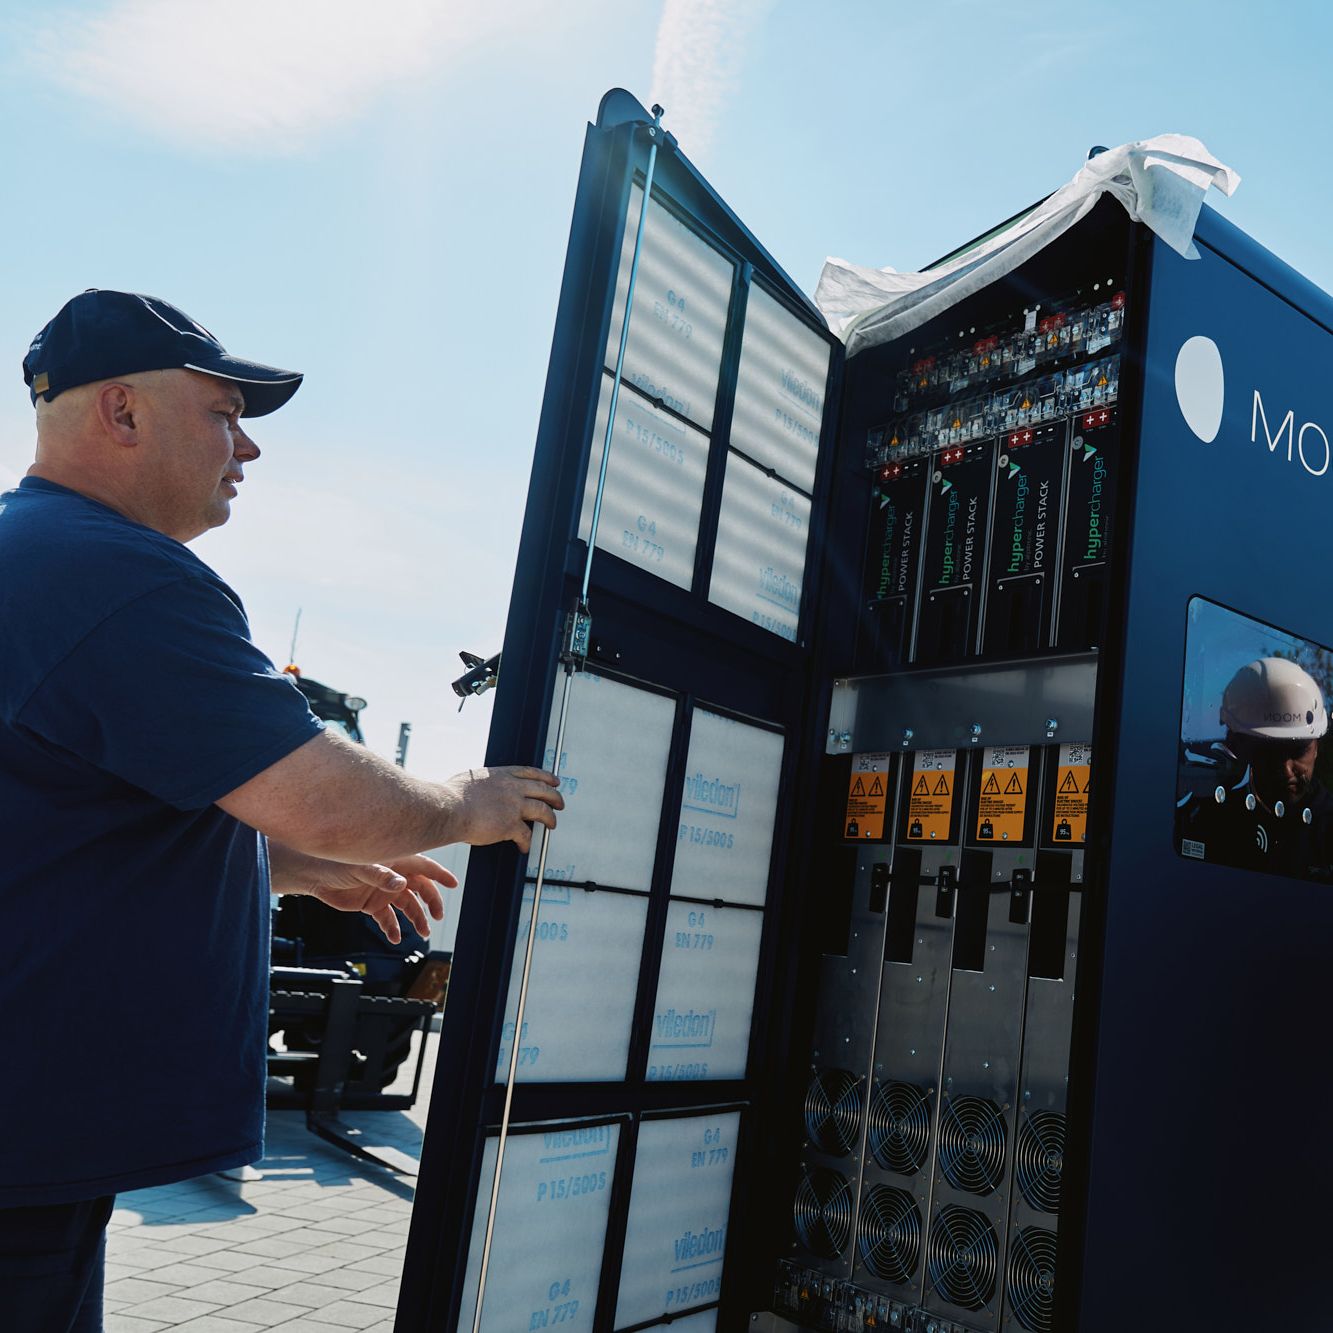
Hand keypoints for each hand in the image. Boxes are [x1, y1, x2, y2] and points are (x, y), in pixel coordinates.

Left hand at [300, 853, 454, 944]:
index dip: (439, 875)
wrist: (314, 876)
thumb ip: (381, 876)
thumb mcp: (360, 869)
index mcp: (395, 862)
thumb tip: (401, 885)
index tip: (453, 884)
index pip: (424, 867)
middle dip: (431, 902)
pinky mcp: (372, 905)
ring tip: (422, 933)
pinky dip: (392, 929)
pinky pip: (387, 919)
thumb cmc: (337, 863)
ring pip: (407, 906)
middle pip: (420, 889)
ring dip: (416, 919)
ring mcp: (383, 892)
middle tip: (437, 917)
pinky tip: (394, 938)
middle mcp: (393, 877)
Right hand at [443, 766, 563, 852]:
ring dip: (550, 819)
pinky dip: (527, 843)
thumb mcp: (471, 779)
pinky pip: (526, 835)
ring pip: (542, 810)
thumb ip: (482, 783)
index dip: (546, 777)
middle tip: (560, 803)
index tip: (554, 781)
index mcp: (502, 774)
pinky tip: (525, 847)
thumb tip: (479, 787)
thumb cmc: (451, 796)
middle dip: (555, 797)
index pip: (531, 773)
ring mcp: (513, 806)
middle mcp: (512, 788)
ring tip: (552, 824)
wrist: (448, 808)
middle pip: (543, 790)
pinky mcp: (510, 825)